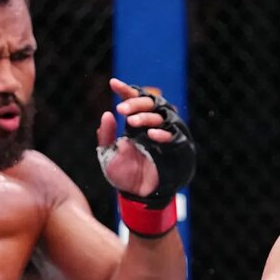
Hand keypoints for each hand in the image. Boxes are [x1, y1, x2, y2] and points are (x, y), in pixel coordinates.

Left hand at [96, 78, 195, 206]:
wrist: (138, 196)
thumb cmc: (123, 174)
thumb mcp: (108, 155)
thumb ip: (106, 136)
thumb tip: (107, 114)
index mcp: (134, 124)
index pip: (132, 101)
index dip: (125, 91)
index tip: (113, 84)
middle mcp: (149, 126)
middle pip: (148, 103)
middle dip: (134, 103)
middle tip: (121, 109)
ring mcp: (162, 135)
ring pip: (159, 116)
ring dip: (146, 117)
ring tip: (131, 122)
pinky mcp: (174, 148)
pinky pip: (171, 136)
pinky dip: (162, 134)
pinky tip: (151, 134)